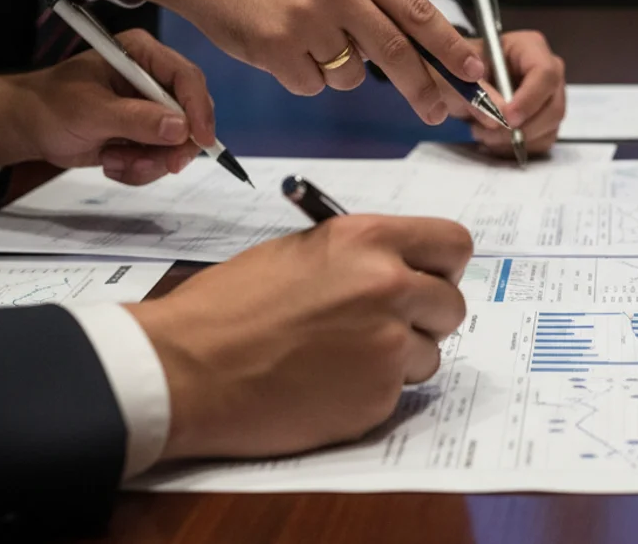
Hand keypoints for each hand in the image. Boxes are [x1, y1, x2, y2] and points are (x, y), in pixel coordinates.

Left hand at [0, 30, 213, 185]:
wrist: (28, 128)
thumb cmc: (51, 106)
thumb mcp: (91, 111)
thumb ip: (137, 119)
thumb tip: (181, 129)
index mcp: (141, 55)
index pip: (187, 78)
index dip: (199, 109)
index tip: (200, 141)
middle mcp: (154, 79)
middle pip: (191, 114)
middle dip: (172, 146)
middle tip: (161, 165)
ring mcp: (151, 109)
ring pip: (178, 143)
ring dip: (148, 162)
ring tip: (113, 161)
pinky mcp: (147, 134)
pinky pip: (161, 159)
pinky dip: (139, 169)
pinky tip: (111, 162)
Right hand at [122, 0, 485, 124]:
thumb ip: (375, 4)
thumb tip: (423, 55)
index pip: (417, 11)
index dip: (449, 46)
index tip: (472, 71)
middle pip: (396, 53)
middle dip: (422, 88)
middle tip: (437, 110)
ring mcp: (307, 19)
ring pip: (351, 76)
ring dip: (339, 73)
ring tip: (309, 41)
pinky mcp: (278, 48)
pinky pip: (314, 86)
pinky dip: (305, 78)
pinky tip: (285, 50)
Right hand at [129, 214, 472, 459]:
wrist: (183, 370)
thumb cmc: (226, 307)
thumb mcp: (299, 252)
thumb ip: (360, 257)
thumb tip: (400, 266)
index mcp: (368, 240)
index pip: (454, 244)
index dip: (442, 266)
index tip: (428, 278)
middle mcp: (389, 286)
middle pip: (451, 304)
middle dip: (425, 317)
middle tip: (385, 325)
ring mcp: (387, 345)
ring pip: (430, 353)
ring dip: (400, 358)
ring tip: (342, 358)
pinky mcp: (377, 397)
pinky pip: (398, 392)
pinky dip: (370, 392)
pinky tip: (326, 385)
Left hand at [450, 31, 566, 155]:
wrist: (460, 86)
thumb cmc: (460, 72)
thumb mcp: (458, 75)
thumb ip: (477, 93)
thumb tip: (497, 118)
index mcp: (530, 47)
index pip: (545, 73)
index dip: (529, 100)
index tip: (506, 119)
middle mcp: (548, 71)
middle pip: (554, 107)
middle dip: (521, 127)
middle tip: (487, 132)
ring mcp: (551, 97)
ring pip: (549, 128)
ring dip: (514, 139)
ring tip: (483, 133)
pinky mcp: (546, 120)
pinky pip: (543, 142)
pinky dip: (517, 147)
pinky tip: (494, 139)